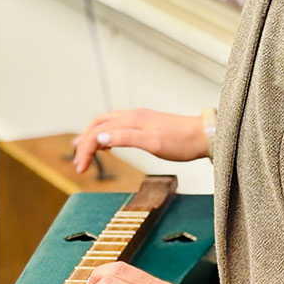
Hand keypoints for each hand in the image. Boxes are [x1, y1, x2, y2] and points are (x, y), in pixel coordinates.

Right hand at [71, 108, 208, 173]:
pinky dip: (105, 135)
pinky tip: (107, 146)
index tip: (81, 168)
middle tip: (79, 164)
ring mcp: (138, 118)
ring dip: (92, 138)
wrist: (204, 136)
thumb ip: (126, 139)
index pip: (98, 132)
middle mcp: (132, 116)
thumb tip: (100, 138)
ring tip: (86, 154)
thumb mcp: (153, 144)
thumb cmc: (182, 142)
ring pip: (105, 123)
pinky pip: (116, 125)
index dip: (85, 149)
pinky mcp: (144, 123)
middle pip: (97, 124)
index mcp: (131, 120)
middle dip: (84, 143)